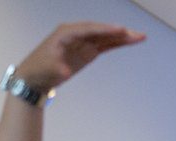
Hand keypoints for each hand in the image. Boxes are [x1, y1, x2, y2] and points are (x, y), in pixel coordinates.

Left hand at [13, 21, 145, 91]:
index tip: (119, 30)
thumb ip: (56, 67)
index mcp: (65, 33)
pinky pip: (106, 45)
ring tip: (141, 37)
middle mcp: (77, 34)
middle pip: (101, 31)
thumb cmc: (38, 69)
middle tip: (136, 34)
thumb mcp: (46, 68)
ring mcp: (84, 42)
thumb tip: (65, 70)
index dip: (104, 29)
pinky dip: (118, 43)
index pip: (89, 29)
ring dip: (123, 37)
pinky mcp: (88, 51)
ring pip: (106, 37)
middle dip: (119, 32)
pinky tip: (130, 42)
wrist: (35, 77)